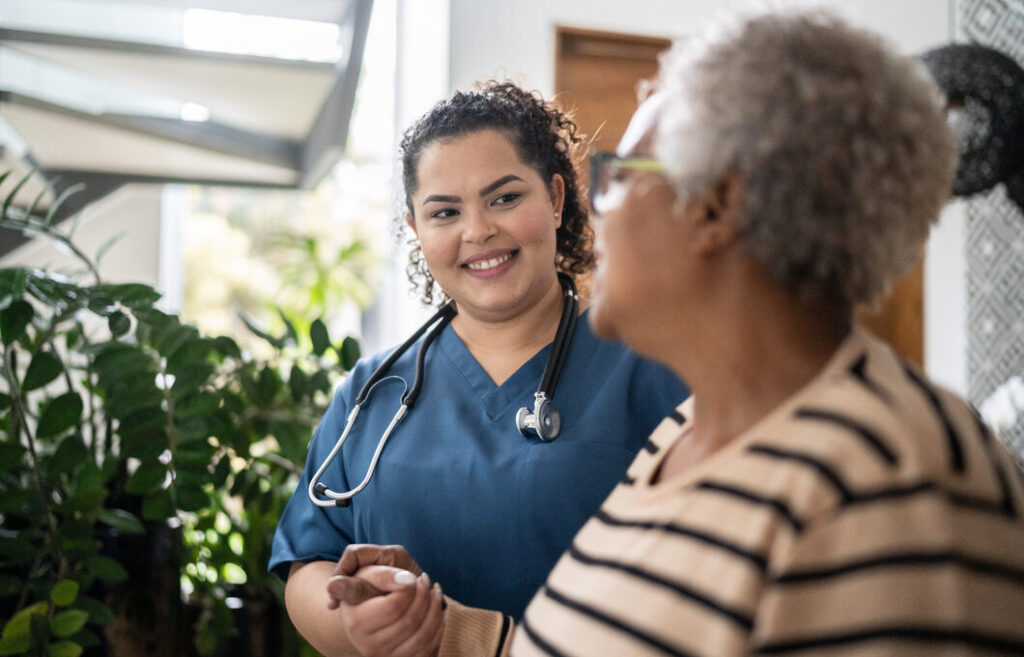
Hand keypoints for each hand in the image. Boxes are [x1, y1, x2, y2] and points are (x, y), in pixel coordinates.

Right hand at [326, 546, 444, 656]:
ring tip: (430, 589)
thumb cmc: (381, 575)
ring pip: (419, 635)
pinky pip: (427, 648)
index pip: (377, 601)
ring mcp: (379, 651)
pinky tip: (435, 607)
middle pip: (405, 617)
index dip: (396, 590)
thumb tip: (404, 581)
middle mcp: (360, 635)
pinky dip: (438, 625)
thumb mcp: (377, 559)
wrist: (384, 598)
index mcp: (352, 608)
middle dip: (421, 592)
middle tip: (421, 578)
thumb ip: (379, 566)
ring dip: (432, 607)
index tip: (410, 579)